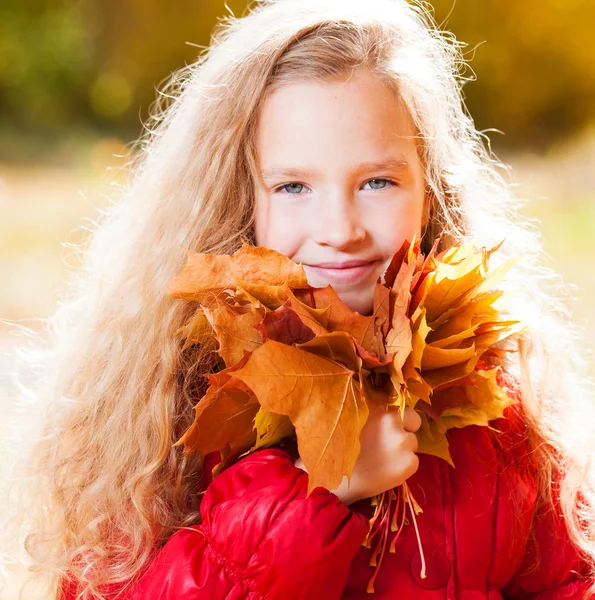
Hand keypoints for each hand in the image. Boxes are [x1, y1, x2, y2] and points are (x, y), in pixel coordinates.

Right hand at [295, 404, 421, 504]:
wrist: (338, 480)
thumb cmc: (340, 449)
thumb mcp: (353, 420)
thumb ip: (372, 413)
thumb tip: (387, 414)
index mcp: (378, 407)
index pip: (400, 407)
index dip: (396, 418)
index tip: (387, 428)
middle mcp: (393, 420)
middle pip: (414, 421)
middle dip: (407, 429)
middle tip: (390, 442)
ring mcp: (403, 441)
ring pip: (413, 443)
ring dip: (403, 449)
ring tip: (383, 459)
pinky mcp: (410, 462)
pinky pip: (413, 461)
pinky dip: (404, 466)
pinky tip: (386, 470)